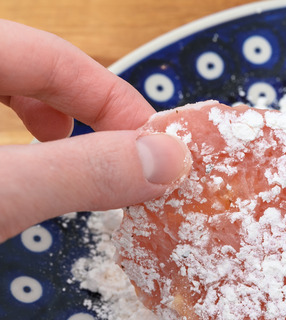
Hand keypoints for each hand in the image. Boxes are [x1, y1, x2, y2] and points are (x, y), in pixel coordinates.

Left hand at [0, 20, 189, 242]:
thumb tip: (167, 161)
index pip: (55, 58)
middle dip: (88, 111)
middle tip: (126, 156)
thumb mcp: (0, 193)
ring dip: (52, 116)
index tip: (157, 150)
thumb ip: (79, 172)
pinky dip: (16, 134)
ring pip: (7, 81)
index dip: (115, 101)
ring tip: (71, 150)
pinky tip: (26, 161)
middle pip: (32, 64)